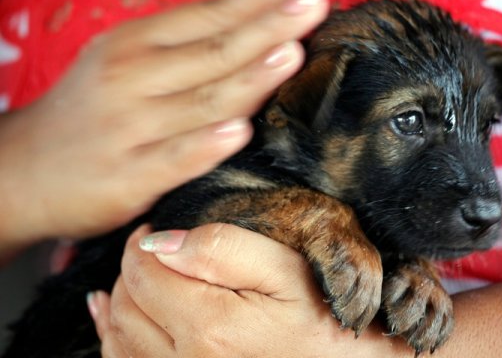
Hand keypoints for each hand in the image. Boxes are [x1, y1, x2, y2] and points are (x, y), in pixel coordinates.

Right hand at [0, 0, 327, 247]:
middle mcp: (132, 79)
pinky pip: (173, 159)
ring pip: (203, 101)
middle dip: (270, 23)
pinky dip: (205, 145)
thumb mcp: (127, 62)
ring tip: (292, 52)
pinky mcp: (126, 177)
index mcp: (136, 44)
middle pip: (214, 50)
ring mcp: (130, 129)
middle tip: (314, 1)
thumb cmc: (94, 110)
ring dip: (251, 77)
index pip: (210, 13)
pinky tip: (237, 132)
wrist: (24, 168)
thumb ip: (185, 47)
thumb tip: (253, 24)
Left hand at [89, 224, 408, 356]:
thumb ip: (224, 249)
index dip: (141, 242)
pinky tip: (121, 319)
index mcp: (209, 325)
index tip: (154, 229)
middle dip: (131, 267)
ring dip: (120, 300)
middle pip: (125, 301)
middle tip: (151, 250)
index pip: (142, 270)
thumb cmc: (320, 315)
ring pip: (119, 334)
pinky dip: (115, 337)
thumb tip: (162, 241)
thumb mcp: (285, 270)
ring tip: (137, 276)